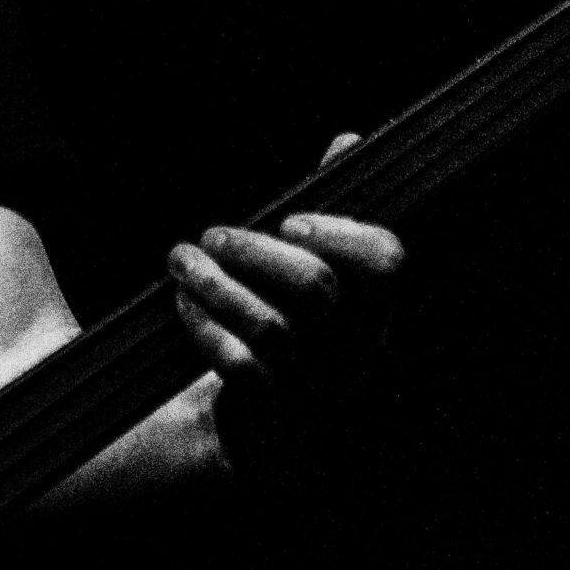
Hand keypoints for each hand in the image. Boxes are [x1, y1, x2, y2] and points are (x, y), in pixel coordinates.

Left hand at [166, 133, 403, 427]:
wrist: (253, 430)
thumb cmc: (283, 329)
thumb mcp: (305, 273)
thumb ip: (328, 215)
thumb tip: (348, 140)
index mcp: (375, 309)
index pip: (388, 262)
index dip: (340, 232)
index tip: (288, 220)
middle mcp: (359, 351)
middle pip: (317, 288)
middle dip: (253, 250)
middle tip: (210, 235)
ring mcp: (320, 389)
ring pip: (272, 327)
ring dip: (216, 284)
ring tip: (180, 260)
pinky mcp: (277, 418)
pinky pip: (241, 366)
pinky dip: (205, 328)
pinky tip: (183, 306)